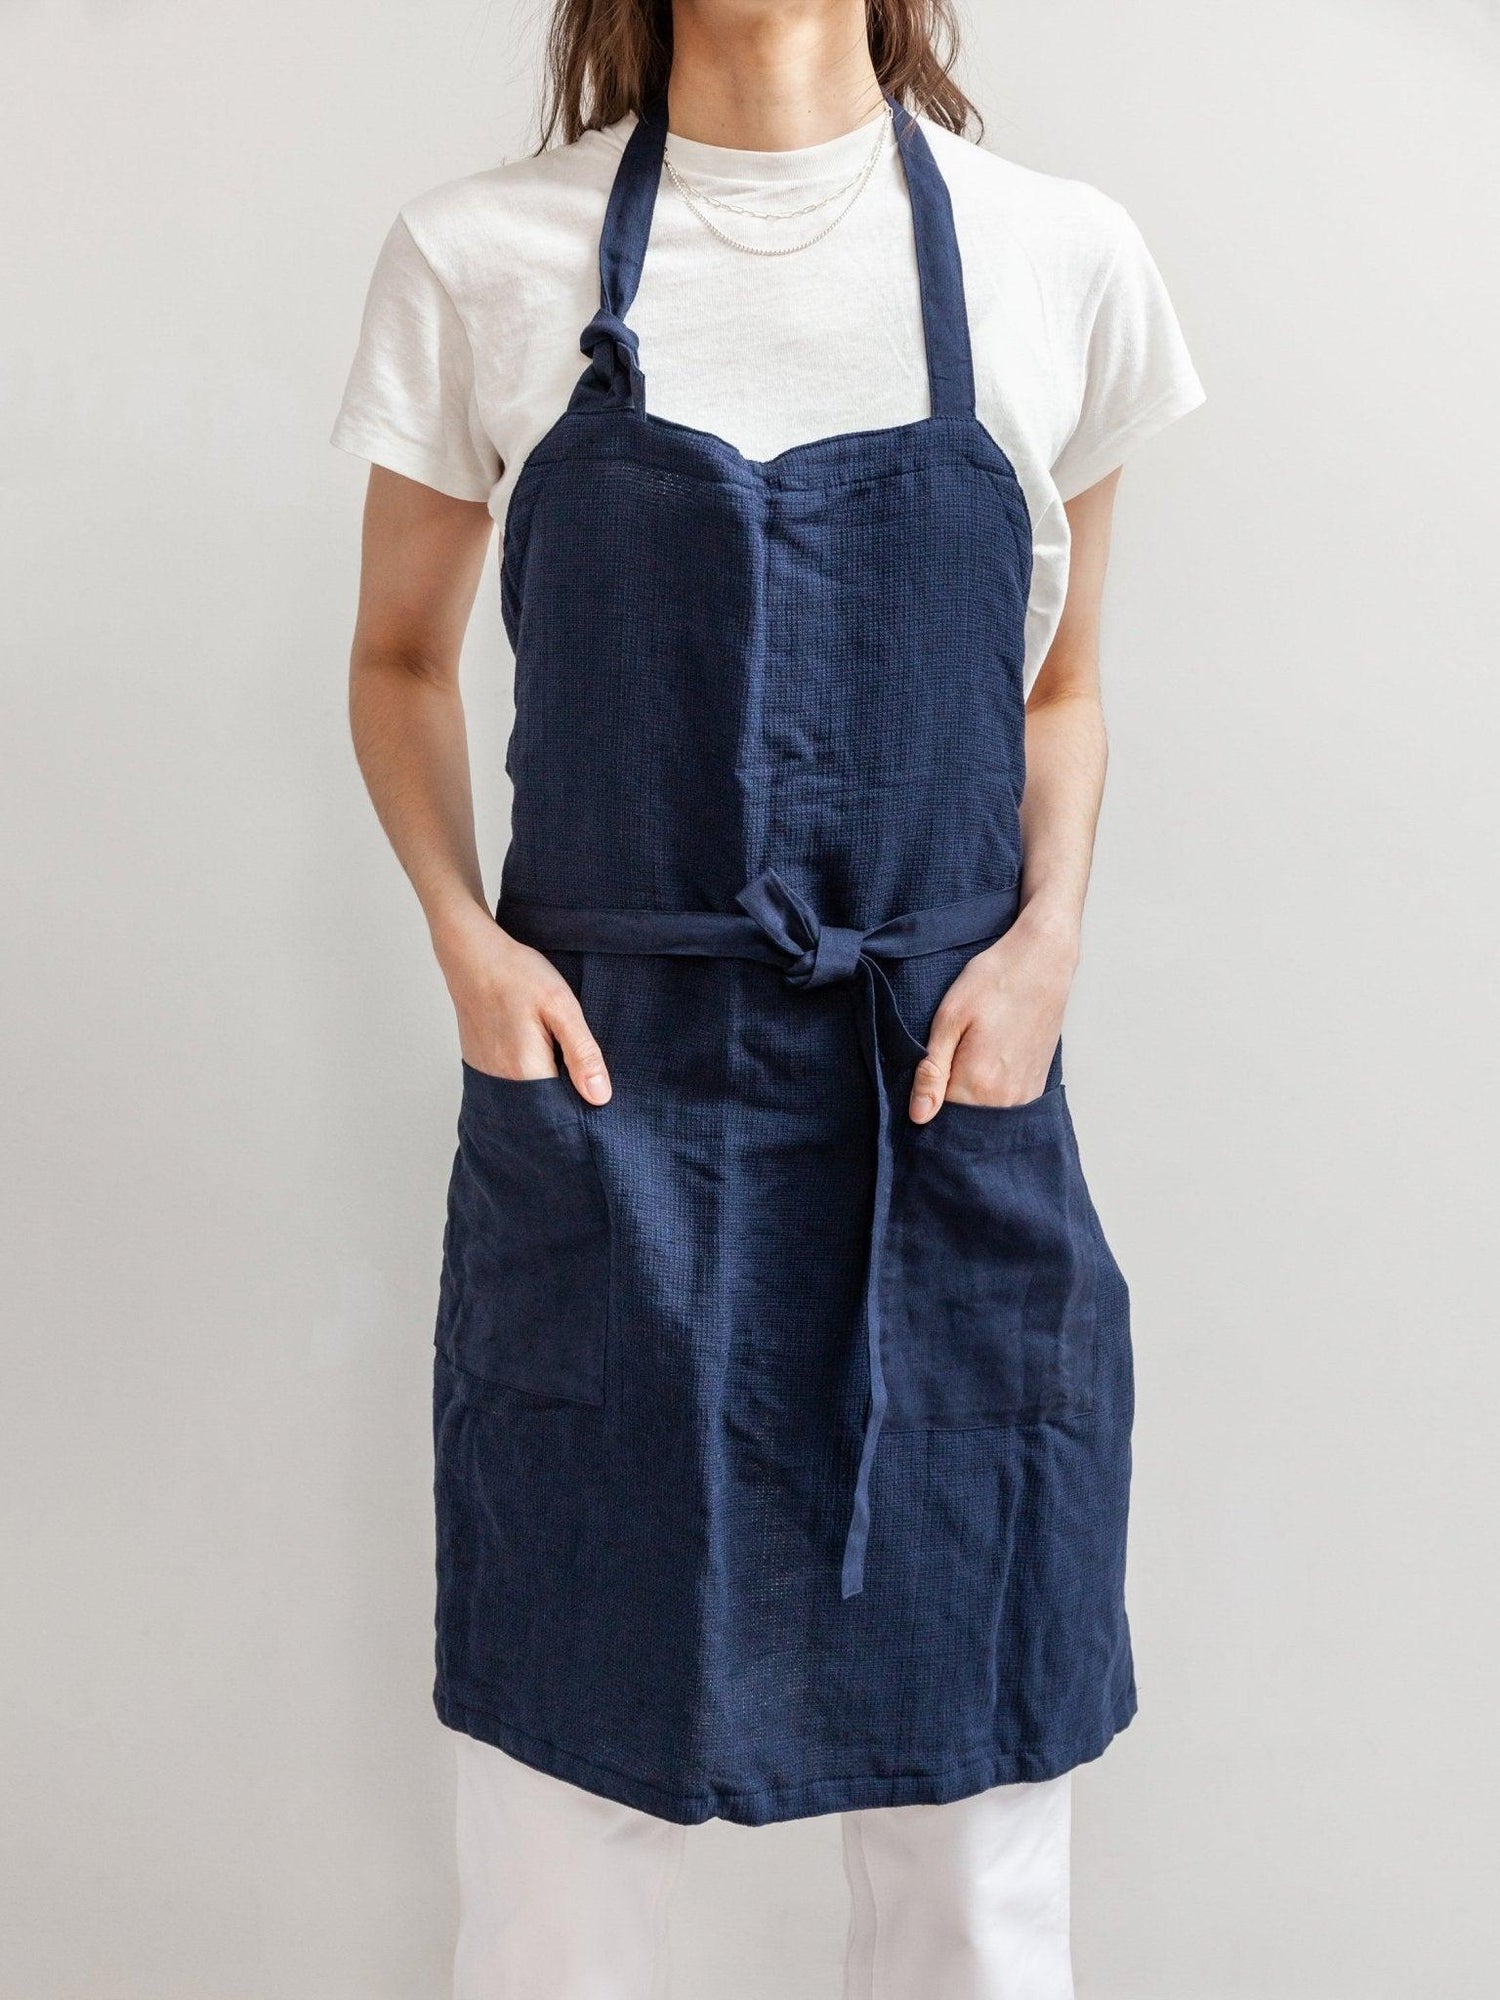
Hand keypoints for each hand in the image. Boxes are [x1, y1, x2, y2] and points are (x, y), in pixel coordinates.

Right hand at [431, 903, 611, 1101]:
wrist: (472, 956)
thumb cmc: (516, 976)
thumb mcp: (561, 1007)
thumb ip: (582, 1053)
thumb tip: (600, 1097)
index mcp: (526, 1072)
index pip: (563, 1114)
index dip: (583, 1108)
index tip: (598, 1092)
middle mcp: (502, 1083)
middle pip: (544, 1111)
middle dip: (566, 1100)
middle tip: (580, 1067)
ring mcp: (488, 1076)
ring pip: (528, 1099)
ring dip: (548, 1089)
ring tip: (559, 1057)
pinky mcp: (481, 1067)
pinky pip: (513, 1086)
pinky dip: (530, 1079)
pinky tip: (540, 1054)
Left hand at [908, 913, 1078, 1122]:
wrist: (1042, 962)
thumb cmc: (993, 982)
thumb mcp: (950, 1019)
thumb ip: (932, 1071)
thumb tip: (918, 1116)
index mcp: (979, 1085)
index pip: (939, 1122)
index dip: (923, 1107)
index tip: (920, 1085)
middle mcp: (1006, 1100)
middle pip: (965, 1124)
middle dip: (946, 1109)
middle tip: (942, 1069)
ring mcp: (1025, 1096)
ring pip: (985, 1117)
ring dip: (969, 1102)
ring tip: (966, 1061)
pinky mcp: (1036, 1086)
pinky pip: (1004, 1107)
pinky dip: (989, 1097)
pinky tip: (984, 1067)